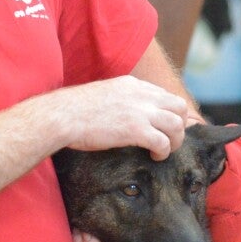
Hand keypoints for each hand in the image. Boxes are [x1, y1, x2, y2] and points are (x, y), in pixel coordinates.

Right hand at [55, 76, 189, 160]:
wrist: (61, 116)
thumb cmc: (72, 111)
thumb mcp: (102, 95)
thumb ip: (118, 99)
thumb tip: (123, 114)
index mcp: (132, 84)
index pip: (164, 94)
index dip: (169, 113)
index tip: (164, 127)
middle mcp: (140, 94)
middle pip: (178, 106)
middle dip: (180, 125)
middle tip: (170, 139)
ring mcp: (139, 111)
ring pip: (176, 124)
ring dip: (175, 140)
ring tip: (164, 151)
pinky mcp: (135, 130)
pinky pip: (163, 141)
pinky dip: (164, 151)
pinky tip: (155, 157)